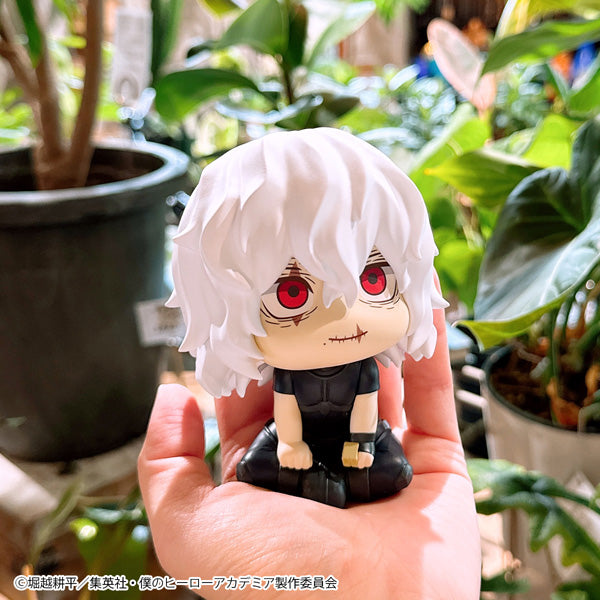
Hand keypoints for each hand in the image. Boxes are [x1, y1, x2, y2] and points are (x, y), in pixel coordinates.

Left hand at [138, 306, 480, 598]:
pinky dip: (430, 350)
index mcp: (271, 469)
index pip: (257, 395)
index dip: (253, 351)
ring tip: (366, 282)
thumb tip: (170, 398)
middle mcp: (323, 458)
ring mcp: (380, 457)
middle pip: (319, 381)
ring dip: (373, 333)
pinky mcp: (433, 462)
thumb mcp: (192, 531)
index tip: (255, 306)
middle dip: (316, 334)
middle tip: (313, 282)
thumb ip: (165, 468)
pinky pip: (433, 396)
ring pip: (377, 381)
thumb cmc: (278, 582)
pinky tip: (420, 303)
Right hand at [277, 440, 312, 468]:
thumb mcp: (307, 449)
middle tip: (295, 456)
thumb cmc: (298, 444)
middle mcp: (298, 455)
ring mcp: (289, 457)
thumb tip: (309, 465)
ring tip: (290, 455)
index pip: (306, 466)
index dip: (304, 463)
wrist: (288, 437)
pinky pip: (284, 465)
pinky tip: (286, 456)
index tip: (302, 459)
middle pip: (298, 467)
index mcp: (305, 454)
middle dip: (297, 463)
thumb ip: (309, 458)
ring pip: (291, 467)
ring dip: (290, 462)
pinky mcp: (282, 457)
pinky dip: (284, 461)